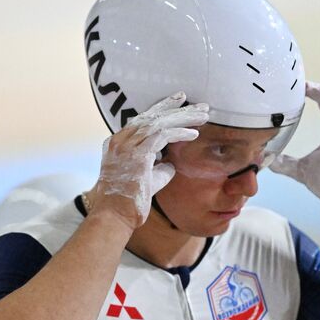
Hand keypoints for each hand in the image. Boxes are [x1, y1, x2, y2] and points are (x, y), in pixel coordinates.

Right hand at [90, 93, 208, 229]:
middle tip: (198, 104)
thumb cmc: (128, 202)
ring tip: (203, 115)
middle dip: (176, 107)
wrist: (115, 216)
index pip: (141, 119)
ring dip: (183, 117)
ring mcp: (126, 146)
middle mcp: (119, 141)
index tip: (180, 103)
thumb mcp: (145, 179)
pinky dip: (180, 133)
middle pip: (150, 115)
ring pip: (158, 122)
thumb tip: (170, 162)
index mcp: (116, 143)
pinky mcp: (138, 155)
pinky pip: (162, 135)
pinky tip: (195, 134)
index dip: (162, 109)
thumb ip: (158, 167)